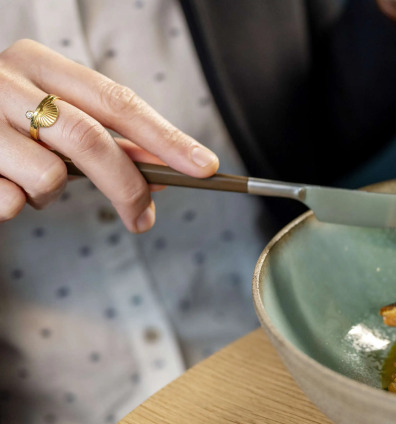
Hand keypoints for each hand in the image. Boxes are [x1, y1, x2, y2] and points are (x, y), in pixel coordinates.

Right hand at [0, 39, 218, 231]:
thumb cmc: (2, 121)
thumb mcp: (52, 113)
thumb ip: (104, 137)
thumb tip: (165, 171)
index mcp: (39, 63)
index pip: (118, 102)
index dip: (166, 137)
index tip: (206, 167)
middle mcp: (5, 81)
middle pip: (91, 139)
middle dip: (127, 187)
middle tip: (144, 218)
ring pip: (48, 176)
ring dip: (51, 195)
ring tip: (27, 180)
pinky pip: (9, 202)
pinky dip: (13, 205)